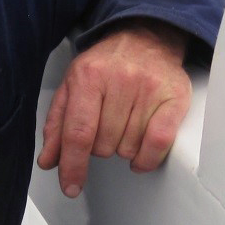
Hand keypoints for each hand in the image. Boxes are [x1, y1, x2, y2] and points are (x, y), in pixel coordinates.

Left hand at [37, 21, 190, 198]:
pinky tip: (140, 156)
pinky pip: (159, 143)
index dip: (73, 166)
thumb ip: (57, 124)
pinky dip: (147, 159)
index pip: (78, 133)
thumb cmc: (106, 65)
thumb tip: (49, 161)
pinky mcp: (175, 98)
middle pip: (103, 145)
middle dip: (100, 147)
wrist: (146, 37)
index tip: (71, 187)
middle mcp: (120, 80)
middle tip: (106, 126)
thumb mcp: (72, 86)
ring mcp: (149, 89)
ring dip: (123, 148)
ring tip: (125, 125)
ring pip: (129, 148)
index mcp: (88, 77)